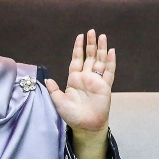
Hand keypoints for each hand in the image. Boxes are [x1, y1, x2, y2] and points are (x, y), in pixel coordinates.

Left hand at [45, 29, 114, 158]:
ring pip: (100, 61)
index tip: (80, 36)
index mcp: (74, 79)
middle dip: (90, 44)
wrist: (86, 126)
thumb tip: (47, 79)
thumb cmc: (72, 115)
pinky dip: (110, 62)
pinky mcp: (105, 86)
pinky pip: (109, 72)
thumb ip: (53, 90)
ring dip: (101, 49)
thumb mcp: (58, 102)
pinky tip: (112, 52)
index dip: (78, 48)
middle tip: (92, 31)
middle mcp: (86, 77)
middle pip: (89, 57)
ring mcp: (97, 81)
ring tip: (102, 36)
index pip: (76, 59)